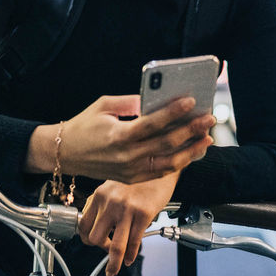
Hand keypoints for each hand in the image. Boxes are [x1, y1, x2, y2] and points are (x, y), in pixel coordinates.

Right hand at [27, 95, 212, 183]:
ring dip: (191, 150)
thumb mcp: (104, 106)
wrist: (66, 153)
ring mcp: (131, 170)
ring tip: (207, 138)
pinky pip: (161, 171)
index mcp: (119, 135)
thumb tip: (156, 97)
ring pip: (169, 162)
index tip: (191, 101)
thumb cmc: (84, 126)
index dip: (174, 112)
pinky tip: (191, 152)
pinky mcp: (132, 178)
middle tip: (209, 119)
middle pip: (166, 143)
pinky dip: (179, 162)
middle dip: (191, 130)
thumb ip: (131, 101)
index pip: (153, 123)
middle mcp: (127, 156)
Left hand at [80, 174, 178, 275]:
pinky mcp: (144, 214)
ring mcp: (127, 209)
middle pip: (95, 238)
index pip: (83, 225)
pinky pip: (134, 242)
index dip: (87, 239)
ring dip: (113, 263)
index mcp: (100, 195)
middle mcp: (110, 202)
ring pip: (115, 246)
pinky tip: (131, 257)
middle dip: (100, 250)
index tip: (93, 244)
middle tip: (107, 252)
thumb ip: (105, 204)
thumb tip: (101, 228)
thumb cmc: (138, 178)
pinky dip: (131, 254)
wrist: (159, 163)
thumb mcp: (114, 187)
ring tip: (113, 270)